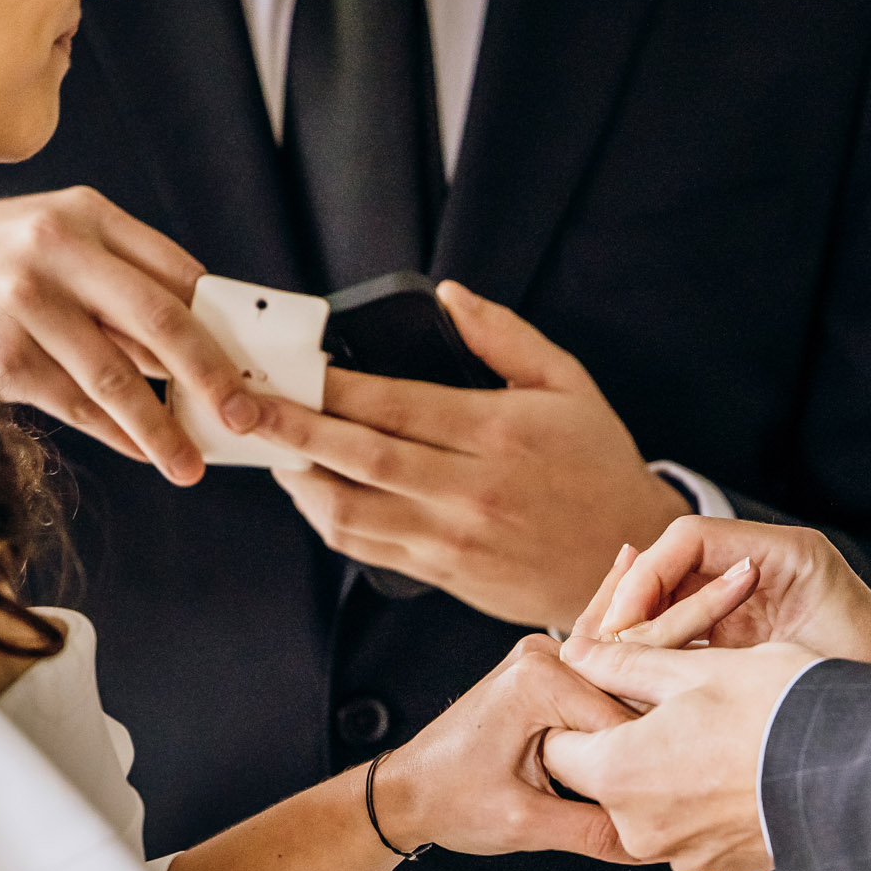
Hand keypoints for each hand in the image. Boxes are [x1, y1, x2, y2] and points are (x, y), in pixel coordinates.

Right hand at [0, 189, 261, 484]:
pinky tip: (144, 453)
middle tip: (246, 419)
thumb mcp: (54, 238)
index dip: (226, 327)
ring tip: (192, 465)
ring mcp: (25, 303)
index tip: (258, 368)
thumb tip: (201, 349)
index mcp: (86, 212)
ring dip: (164, 430)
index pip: (180, 274)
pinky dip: (116, 435)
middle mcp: (57, 249)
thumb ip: (121, 279)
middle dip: (214, 379)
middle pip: (162, 323)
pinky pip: (75, 407)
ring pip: (118, 380)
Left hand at [253, 283, 694, 628]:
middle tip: (243, 401)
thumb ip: (505, 337)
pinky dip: (326, 519)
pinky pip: (365, 549)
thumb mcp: (570, 385)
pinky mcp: (444, 574)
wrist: (628, 556)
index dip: (334, 385)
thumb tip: (449, 295)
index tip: (290, 363)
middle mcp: (471, 491)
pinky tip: (310, 489)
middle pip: (360, 458)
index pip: (396, 406)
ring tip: (271, 446)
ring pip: (351, 512)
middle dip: (291, 428)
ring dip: (299, 479)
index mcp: (501, 435)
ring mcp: (453, 540)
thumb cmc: (598, 465)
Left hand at [369, 635, 639, 862]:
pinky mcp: (547, 674)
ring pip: (617, 705)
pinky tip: (617, 770)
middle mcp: (546, 654)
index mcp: (540, 678)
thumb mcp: (526, 825)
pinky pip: (598, 703)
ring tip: (638, 789)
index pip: (625, 722)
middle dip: (638, 755)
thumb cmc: (450, 801)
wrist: (407, 792)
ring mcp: (546, 659)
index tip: (663, 807)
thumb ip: (594, 830)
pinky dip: (609, 738)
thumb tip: (656, 842)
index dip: (645, 769)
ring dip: (627, 746)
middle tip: (657, 804)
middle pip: (626, 706)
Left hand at [542, 640, 823, 870]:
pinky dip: (707, 803)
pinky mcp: (724, 866)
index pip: (559, 748)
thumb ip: (622, 663)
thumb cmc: (775, 705)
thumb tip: (575, 651)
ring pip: (651, 806)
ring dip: (669, 774)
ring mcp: (685, 855)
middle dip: (627, 744)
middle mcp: (641, 828)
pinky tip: (741, 770)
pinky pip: (695, 830)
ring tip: (717, 734)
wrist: (859, 766)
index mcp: (619, 773)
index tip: (613, 691)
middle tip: (675, 705)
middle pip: (605, 780)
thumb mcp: (694, 669)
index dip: (580, 714)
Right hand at [579, 515, 870, 674]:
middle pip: (671, 567)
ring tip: (607, 677)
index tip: (619, 628)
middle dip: (629, 609)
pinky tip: (630, 691)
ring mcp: (749, 600)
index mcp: (785, 555)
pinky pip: (681, 633)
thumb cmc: (864, 696)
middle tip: (595, 657)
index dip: (646, 578)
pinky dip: (654, 658)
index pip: (691, 538)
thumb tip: (625, 647)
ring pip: (668, 601)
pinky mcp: (739, 635)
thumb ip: (719, 654)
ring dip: (635, 637)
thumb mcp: (792, 670)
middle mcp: (763, 566)